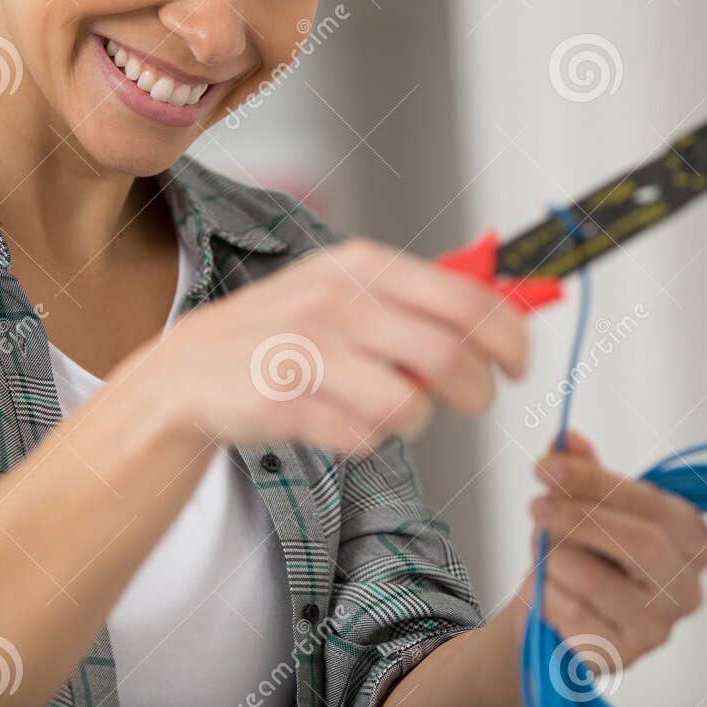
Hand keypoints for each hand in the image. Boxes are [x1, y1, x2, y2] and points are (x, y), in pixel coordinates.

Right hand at [117, 237, 530, 455]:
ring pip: (411, 405)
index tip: (519, 363)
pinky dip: (366, 441)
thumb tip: (506, 310)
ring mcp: (310, 352)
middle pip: (451, 355)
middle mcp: (340, 301)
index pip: (466, 298)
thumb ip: (417, 298)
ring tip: (391, 412)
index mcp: (363, 265)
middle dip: (476, 390)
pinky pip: (363, 437)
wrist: (188, 373)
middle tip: (472, 401)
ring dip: (416, 421)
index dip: (509, 336)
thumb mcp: (346, 291)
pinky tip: (340, 422)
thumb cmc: (284, 334)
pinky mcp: (287, 403)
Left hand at [511, 428, 706, 673]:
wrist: (557, 612)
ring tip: (542, 554)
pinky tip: (545, 590)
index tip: (546, 465)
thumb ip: (578, 469)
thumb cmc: (582, 549)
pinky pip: (572, 616)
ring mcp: (660, 629)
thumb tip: (566, 437)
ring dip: (555, 559)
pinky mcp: (623, 658)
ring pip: (598, 582)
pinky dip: (545, 594)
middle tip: (535, 505)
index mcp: (692, 538)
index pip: (653, 503)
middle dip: (580, 519)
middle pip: (644, 545)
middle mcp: (689, 588)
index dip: (595, 480)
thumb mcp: (582, 502)